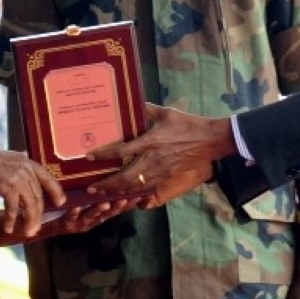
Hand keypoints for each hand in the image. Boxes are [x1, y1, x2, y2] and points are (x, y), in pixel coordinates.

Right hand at [0, 148, 66, 236]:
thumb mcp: (6, 159)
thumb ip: (18, 165)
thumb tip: (26, 164)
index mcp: (26, 161)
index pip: (47, 177)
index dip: (56, 190)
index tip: (60, 202)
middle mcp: (25, 168)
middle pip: (38, 196)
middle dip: (37, 215)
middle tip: (35, 228)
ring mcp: (18, 177)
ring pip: (30, 204)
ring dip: (29, 221)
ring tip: (27, 232)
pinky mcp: (8, 186)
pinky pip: (14, 208)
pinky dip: (11, 219)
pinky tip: (8, 228)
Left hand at [36, 196, 141, 238]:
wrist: (49, 222)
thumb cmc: (70, 207)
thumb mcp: (87, 199)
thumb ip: (100, 191)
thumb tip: (113, 175)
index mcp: (100, 213)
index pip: (118, 207)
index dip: (130, 202)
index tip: (141, 194)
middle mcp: (94, 219)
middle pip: (109, 213)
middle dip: (117, 206)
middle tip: (126, 198)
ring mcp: (81, 223)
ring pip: (92, 216)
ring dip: (99, 209)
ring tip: (105, 203)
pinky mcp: (68, 225)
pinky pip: (71, 218)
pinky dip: (75, 212)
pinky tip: (76, 206)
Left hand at [83, 104, 234, 206]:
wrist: (211, 140)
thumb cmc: (188, 124)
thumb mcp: (166, 113)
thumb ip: (147, 109)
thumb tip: (134, 102)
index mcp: (150, 142)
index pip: (121, 151)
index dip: (103, 155)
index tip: (88, 158)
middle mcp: (153, 160)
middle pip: (125, 177)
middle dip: (107, 185)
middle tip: (91, 188)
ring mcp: (161, 171)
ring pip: (135, 187)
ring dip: (118, 192)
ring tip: (103, 195)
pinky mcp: (168, 178)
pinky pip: (148, 189)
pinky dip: (135, 194)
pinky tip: (125, 196)